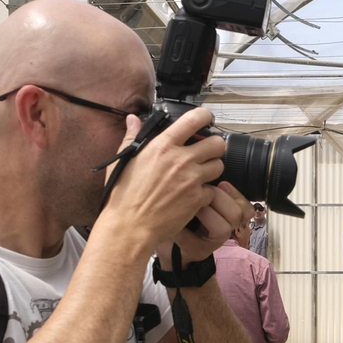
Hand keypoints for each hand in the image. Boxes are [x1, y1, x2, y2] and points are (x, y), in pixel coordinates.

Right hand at [98, 108, 225, 248]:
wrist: (129, 227)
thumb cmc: (123, 196)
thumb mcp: (123, 161)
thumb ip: (132, 137)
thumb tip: (133, 120)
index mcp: (163, 146)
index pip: (194, 119)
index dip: (205, 116)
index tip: (206, 118)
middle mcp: (181, 159)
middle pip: (217, 143)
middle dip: (214, 146)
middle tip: (206, 152)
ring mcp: (191, 179)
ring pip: (219, 165)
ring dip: (212, 168)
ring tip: (199, 174)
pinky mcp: (197, 198)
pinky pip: (212, 190)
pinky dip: (205, 193)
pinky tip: (193, 195)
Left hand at [161, 182, 249, 263]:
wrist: (158, 234)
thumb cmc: (175, 208)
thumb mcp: (194, 192)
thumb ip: (207, 183)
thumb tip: (214, 164)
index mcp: (227, 213)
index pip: (247, 206)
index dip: (237, 193)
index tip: (221, 182)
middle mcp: (225, 228)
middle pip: (239, 214)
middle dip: (219, 198)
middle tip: (201, 190)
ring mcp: (212, 243)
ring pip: (224, 229)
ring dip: (205, 212)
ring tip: (188, 204)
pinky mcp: (197, 252)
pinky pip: (197, 241)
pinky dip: (184, 230)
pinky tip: (173, 221)